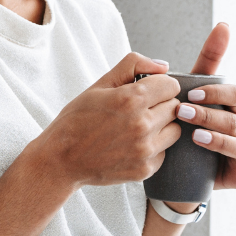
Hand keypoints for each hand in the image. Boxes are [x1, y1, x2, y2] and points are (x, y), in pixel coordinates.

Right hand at [36, 53, 181, 188]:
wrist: (61, 159)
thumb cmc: (78, 119)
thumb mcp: (100, 84)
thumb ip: (133, 65)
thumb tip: (163, 66)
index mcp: (131, 99)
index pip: (171, 86)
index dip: (160, 85)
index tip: (148, 90)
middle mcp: (141, 125)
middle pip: (174, 107)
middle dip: (160, 105)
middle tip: (138, 109)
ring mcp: (145, 150)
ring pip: (175, 130)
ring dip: (162, 126)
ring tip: (138, 127)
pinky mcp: (145, 169)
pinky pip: (164, 151)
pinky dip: (154, 147)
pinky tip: (132, 145)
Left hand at [183, 22, 235, 194]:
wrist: (178, 160)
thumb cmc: (191, 115)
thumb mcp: (195, 87)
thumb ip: (209, 59)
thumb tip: (225, 25)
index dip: (216, 94)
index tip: (190, 94)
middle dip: (211, 116)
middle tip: (182, 114)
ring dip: (223, 143)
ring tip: (197, 139)